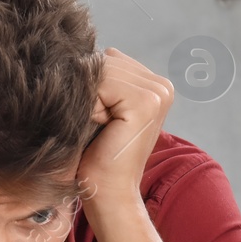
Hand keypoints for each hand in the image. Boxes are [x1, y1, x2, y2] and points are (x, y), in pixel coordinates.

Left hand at [76, 47, 173, 206]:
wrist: (108, 195)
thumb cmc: (96, 157)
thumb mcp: (98, 109)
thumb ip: (99, 78)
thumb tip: (78, 46)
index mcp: (154, 85)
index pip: (107, 59)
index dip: (89, 86)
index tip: (96, 120)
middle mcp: (161, 85)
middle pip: (104, 60)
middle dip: (87, 90)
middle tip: (95, 127)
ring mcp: (158, 92)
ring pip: (100, 70)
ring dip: (87, 98)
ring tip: (97, 128)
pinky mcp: (146, 102)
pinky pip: (100, 82)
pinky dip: (89, 105)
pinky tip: (98, 128)